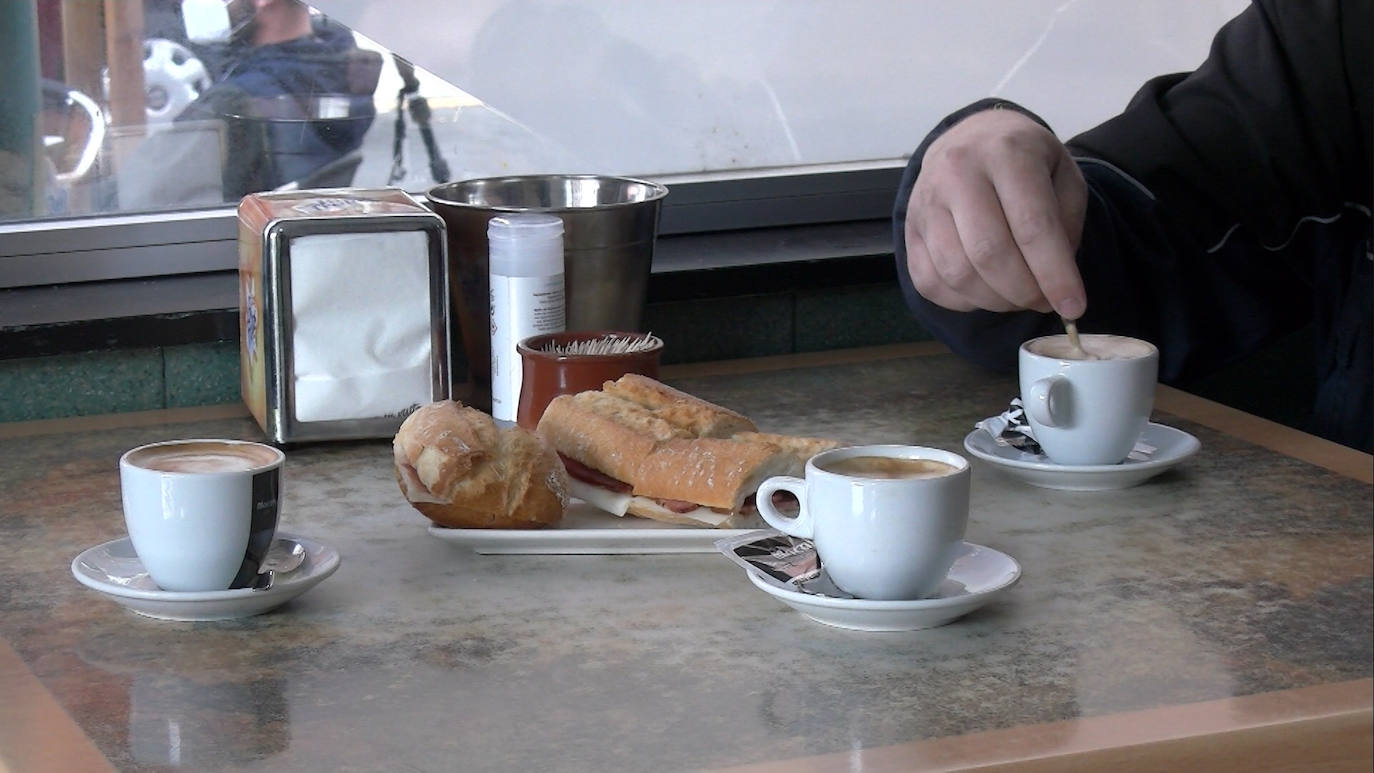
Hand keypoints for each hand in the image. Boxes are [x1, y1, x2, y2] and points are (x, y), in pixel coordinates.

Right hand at [903, 108, 1088, 317]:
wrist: (971, 138)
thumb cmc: (1024, 161)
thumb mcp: (1063, 174)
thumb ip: (1066, 224)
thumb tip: (1054, 282)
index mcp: (1006, 152)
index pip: (1031, 226)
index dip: (1054, 274)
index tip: (1073, 307)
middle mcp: (957, 172)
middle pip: (989, 254)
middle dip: (1023, 291)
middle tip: (1043, 301)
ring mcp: (925, 202)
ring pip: (957, 273)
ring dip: (995, 300)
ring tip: (1017, 295)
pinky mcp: (909, 229)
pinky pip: (931, 283)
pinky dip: (963, 301)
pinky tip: (985, 290)